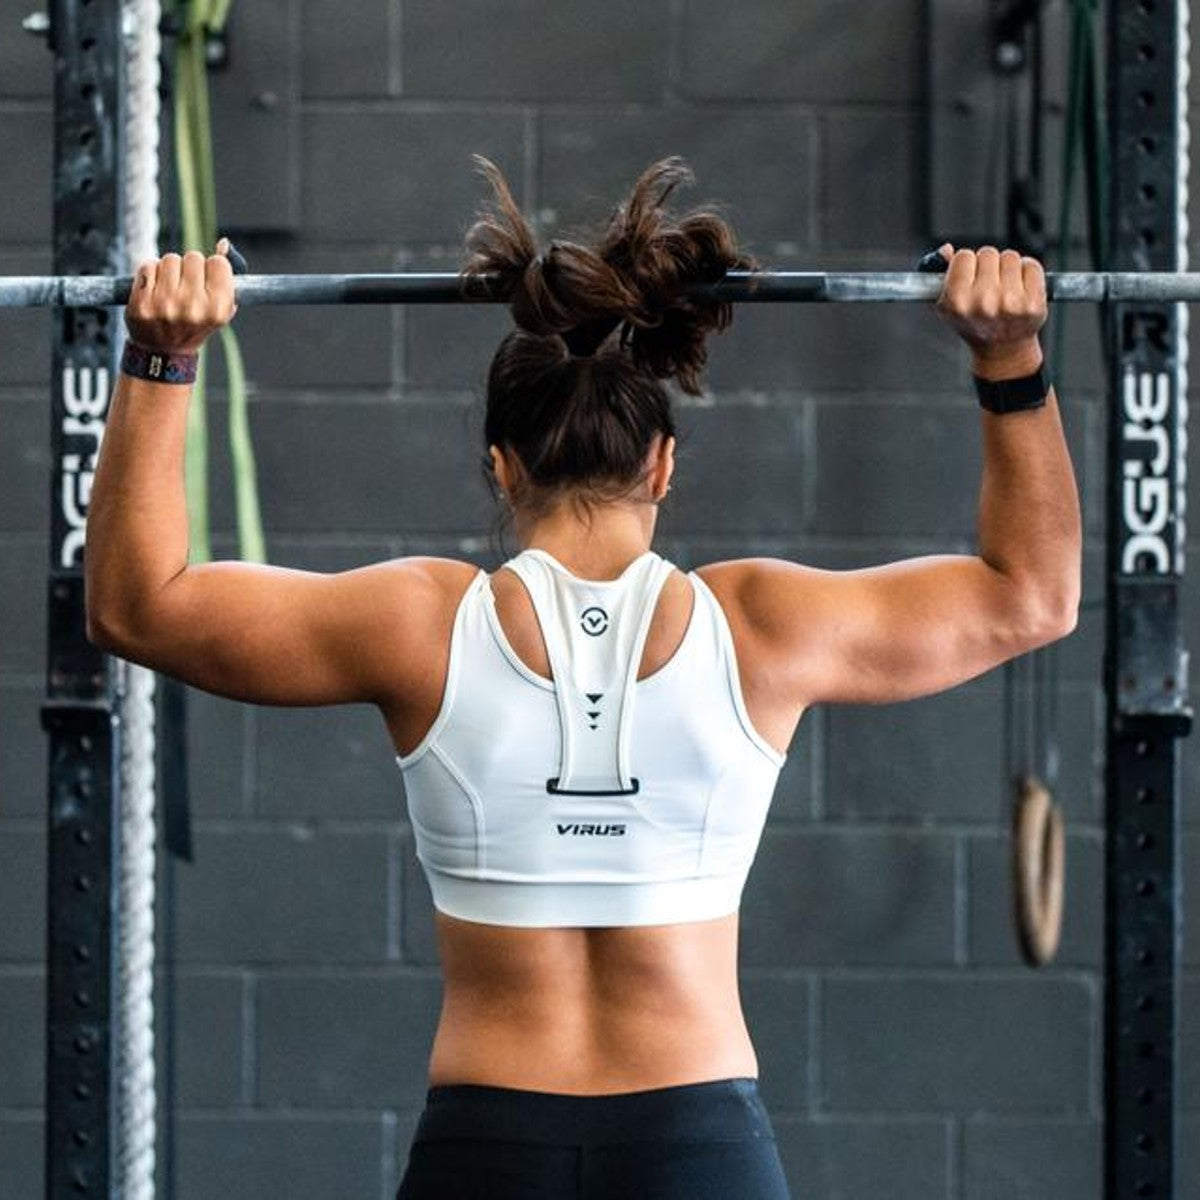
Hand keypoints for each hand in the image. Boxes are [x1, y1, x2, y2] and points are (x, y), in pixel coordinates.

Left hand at [125, 238, 237, 354]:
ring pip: (170, 259)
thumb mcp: (220, 306)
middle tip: (186, 286)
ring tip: (169, 288)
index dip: (212, 268)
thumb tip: (223, 243)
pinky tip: (154, 289)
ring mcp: (166, 305)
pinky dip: (150, 273)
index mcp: (218, 309)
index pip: (218, 263)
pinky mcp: (143, 302)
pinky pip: (148, 266)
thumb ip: (225, 275)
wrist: (164, 351)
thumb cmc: (195, 323)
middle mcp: (194, 307)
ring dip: (169, 268)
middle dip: (189, 267)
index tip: (207, 281)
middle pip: (193, 257)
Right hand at [935, 244, 1046, 379]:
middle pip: (988, 253)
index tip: (970, 278)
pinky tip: (1021, 289)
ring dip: (1008, 268)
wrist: (1002, 349)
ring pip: (1010, 257)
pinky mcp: (1033, 304)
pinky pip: (1032, 266)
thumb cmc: (974, 323)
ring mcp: (1010, 303)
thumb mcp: (949, 303)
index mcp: (957, 302)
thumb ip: (942, 273)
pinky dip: (1028, 272)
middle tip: (989, 285)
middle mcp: (983, 303)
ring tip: (1005, 288)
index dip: (967, 265)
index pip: (964, 257)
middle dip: (988, 265)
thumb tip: (946, 250)